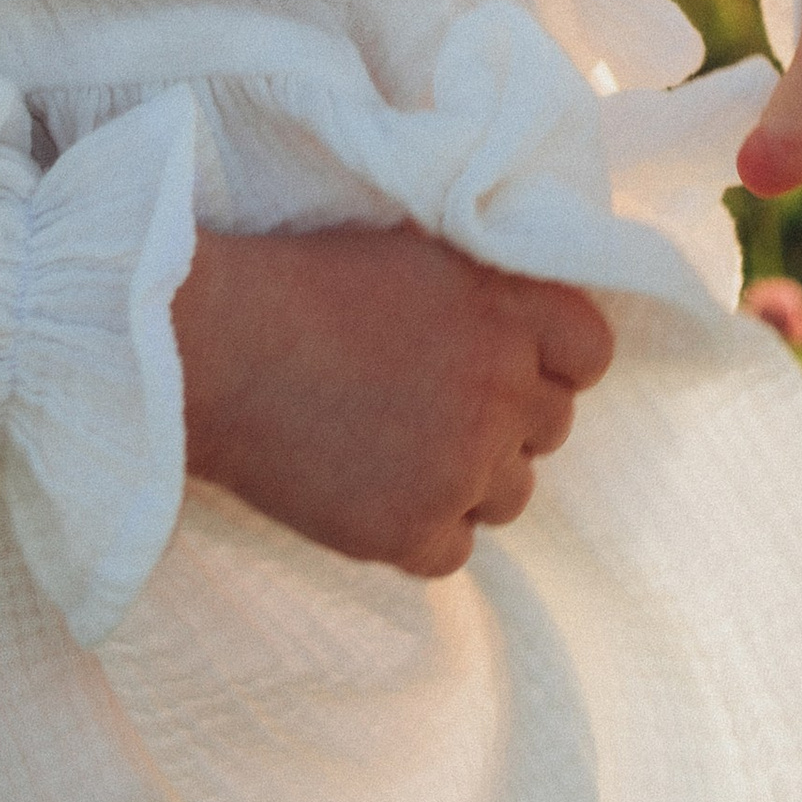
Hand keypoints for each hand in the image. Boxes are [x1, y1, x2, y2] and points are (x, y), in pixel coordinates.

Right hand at [171, 217, 614, 576]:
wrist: (210, 348)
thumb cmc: (297, 285)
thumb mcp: (410, 251)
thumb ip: (485, 289)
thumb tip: (528, 325)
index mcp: (504, 309)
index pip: (590, 351)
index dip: (553, 358)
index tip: (509, 360)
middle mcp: (500, 389)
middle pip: (551, 428)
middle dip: (504, 417)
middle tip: (427, 398)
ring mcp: (461, 467)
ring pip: (510, 495)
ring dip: (467, 477)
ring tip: (391, 441)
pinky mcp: (412, 531)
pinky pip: (454, 550)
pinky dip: (419, 528)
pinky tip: (366, 483)